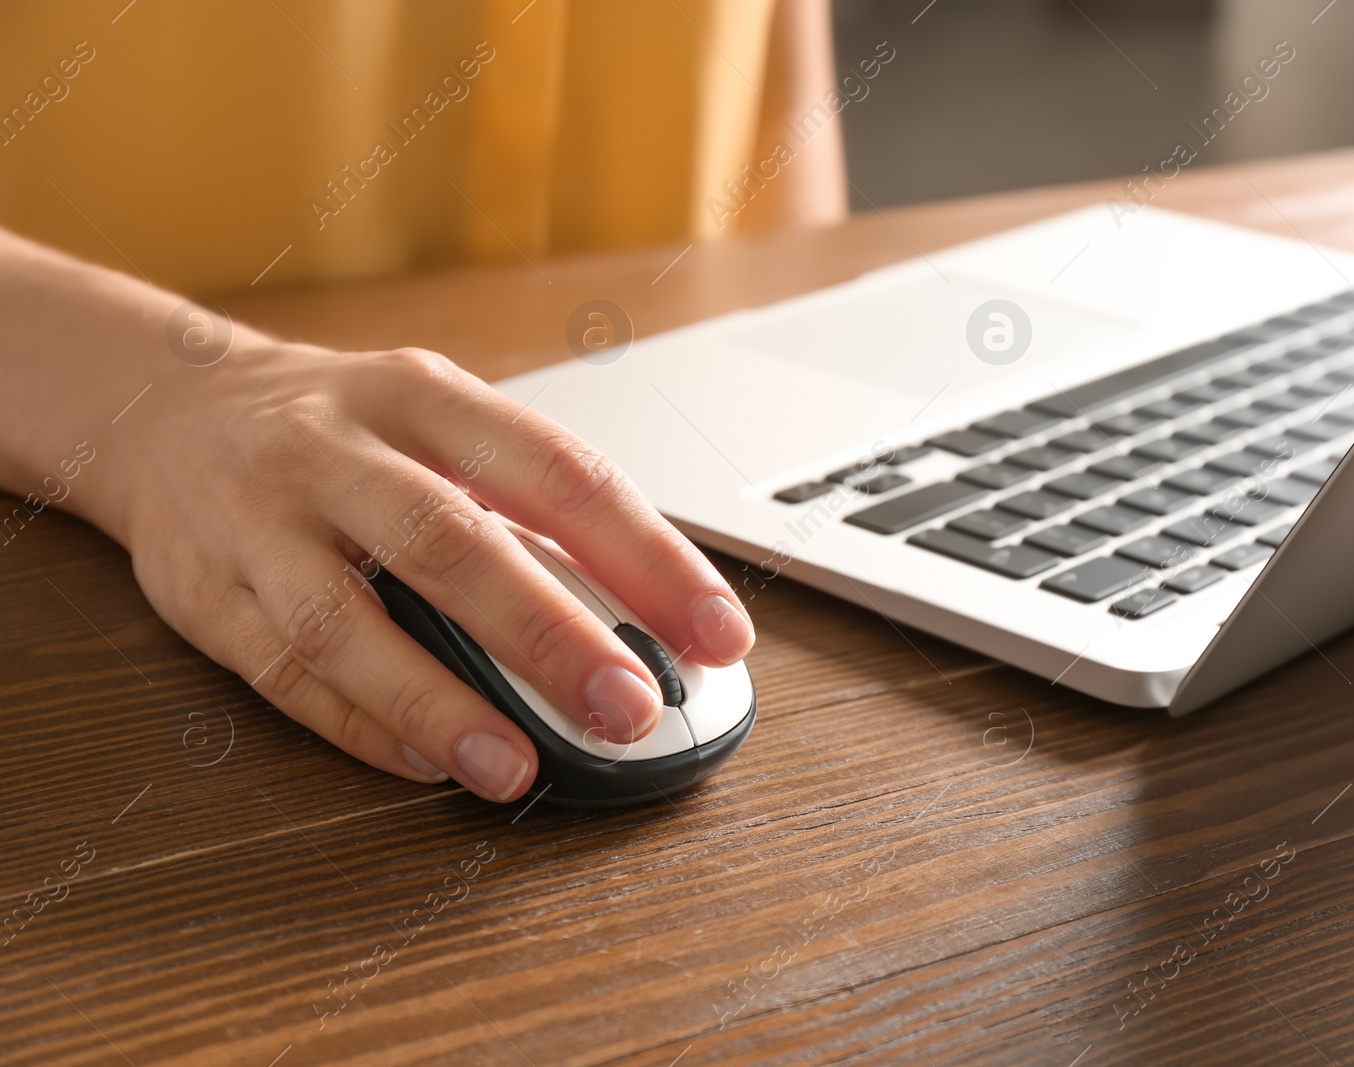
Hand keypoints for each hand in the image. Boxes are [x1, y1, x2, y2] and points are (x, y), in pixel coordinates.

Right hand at [106, 341, 754, 801]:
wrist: (167, 408)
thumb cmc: (347, 432)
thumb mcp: (444, 426)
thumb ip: (530, 509)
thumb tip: (647, 619)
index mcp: (427, 398)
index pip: (558, 472)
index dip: (648, 556)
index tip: (717, 632)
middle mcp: (337, 450)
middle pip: (450, 543)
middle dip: (549, 634)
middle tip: (628, 707)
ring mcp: (260, 521)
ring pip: (345, 621)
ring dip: (439, 703)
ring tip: (517, 767)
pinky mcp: (204, 592)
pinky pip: (284, 673)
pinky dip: (362, 725)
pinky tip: (429, 763)